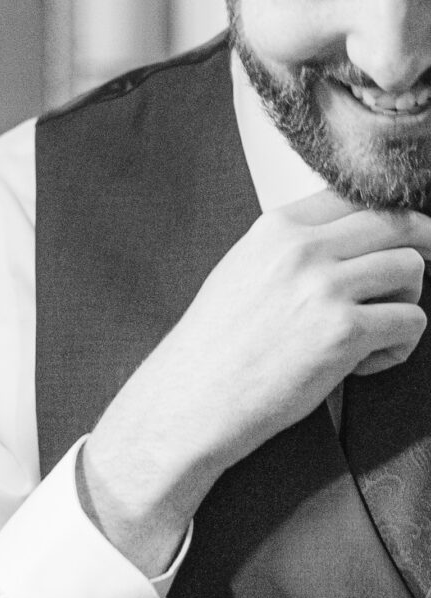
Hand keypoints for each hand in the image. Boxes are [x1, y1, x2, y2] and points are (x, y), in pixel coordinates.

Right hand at [79, 191, 430, 574]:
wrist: (190, 400)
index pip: (355, 196)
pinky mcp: (345, 332)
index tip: (399, 237)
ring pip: (411, 267)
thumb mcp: (241, 272)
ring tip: (376, 330)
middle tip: (418, 272)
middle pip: (395, 223)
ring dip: (406, 300)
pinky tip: (366, 363)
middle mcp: (303, 249)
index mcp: (276, 229)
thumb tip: (346, 246)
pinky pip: (411, 321)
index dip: (387, 217)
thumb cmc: (213, 349)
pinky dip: (399, 345)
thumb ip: (290, 250)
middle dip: (421, 245)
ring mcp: (325, 288)